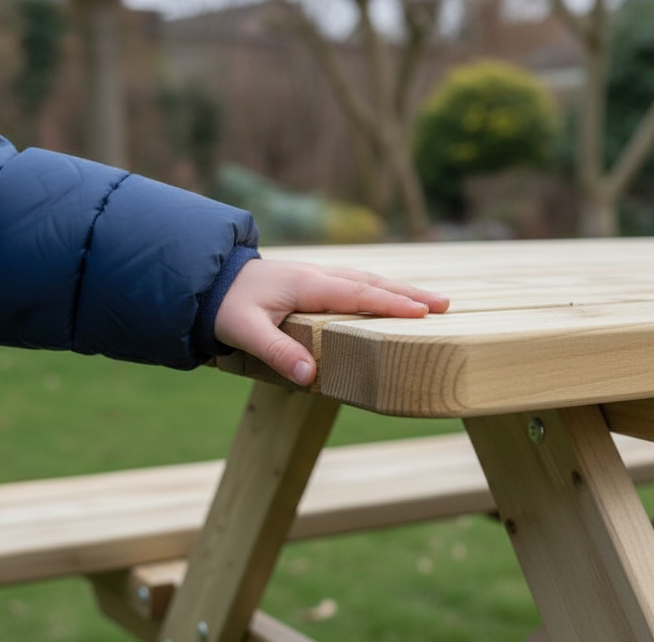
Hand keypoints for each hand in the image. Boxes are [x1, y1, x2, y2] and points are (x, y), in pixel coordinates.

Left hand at [214, 259, 449, 385]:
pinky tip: (391, 294)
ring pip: (367, 280)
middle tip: (446, 304)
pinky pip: (355, 282)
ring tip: (431, 301)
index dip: (391, 304)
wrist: (207, 279)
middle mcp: (318, 276)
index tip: (424, 313)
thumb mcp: (246, 332)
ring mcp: (317, 276)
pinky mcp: (313, 281)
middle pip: (372, 283)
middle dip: (409, 294)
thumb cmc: (226, 306)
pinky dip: (379, 287)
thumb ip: (278, 353)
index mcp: (308, 286)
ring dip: (399, 289)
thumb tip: (310, 378)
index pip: (359, 295)